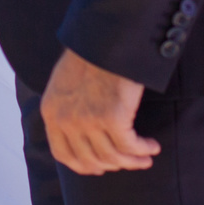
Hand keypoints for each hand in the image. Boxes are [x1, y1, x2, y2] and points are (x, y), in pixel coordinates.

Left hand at [40, 48, 156, 175]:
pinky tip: (152, 146)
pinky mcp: (113, 117)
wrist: (105, 36)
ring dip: (133, 160)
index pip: (63, 154)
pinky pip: (130, 146)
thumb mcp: (63, 84)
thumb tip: (81, 133)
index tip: (100, 168)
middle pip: (91, 159)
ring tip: (146, 157)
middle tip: (129, 161)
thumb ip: (66, 108)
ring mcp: (89, 121)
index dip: (83, 166)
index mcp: (51, 113)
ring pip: (113, 156)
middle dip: (113, 165)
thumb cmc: (89, 55)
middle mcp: (67, 121)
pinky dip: (143, 149)